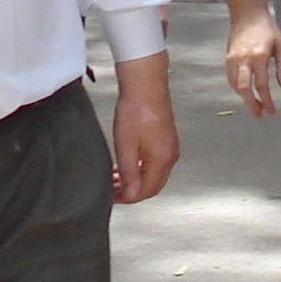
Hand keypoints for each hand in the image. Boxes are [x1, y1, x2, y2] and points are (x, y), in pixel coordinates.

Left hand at [111, 51, 179, 202]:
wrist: (145, 84)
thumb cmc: (135, 110)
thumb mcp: (126, 146)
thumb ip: (128, 173)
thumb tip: (131, 195)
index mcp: (162, 160)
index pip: (146, 191)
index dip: (127, 197)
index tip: (111, 196)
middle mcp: (170, 156)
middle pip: (152, 185)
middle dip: (132, 191)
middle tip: (112, 190)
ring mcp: (170, 147)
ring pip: (153, 174)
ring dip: (135, 179)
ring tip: (115, 177)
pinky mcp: (166, 139)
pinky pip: (155, 162)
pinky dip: (140, 168)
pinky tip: (126, 163)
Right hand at [225, 8, 280, 116]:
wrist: (247, 13)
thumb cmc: (267, 28)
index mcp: (259, 56)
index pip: (262, 85)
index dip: (267, 101)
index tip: (272, 111)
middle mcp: (244, 59)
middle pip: (244, 89)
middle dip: (251, 105)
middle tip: (259, 115)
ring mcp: (233, 59)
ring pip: (235, 86)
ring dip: (244, 98)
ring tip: (255, 104)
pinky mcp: (228, 58)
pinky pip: (231, 78)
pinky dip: (237, 88)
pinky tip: (246, 91)